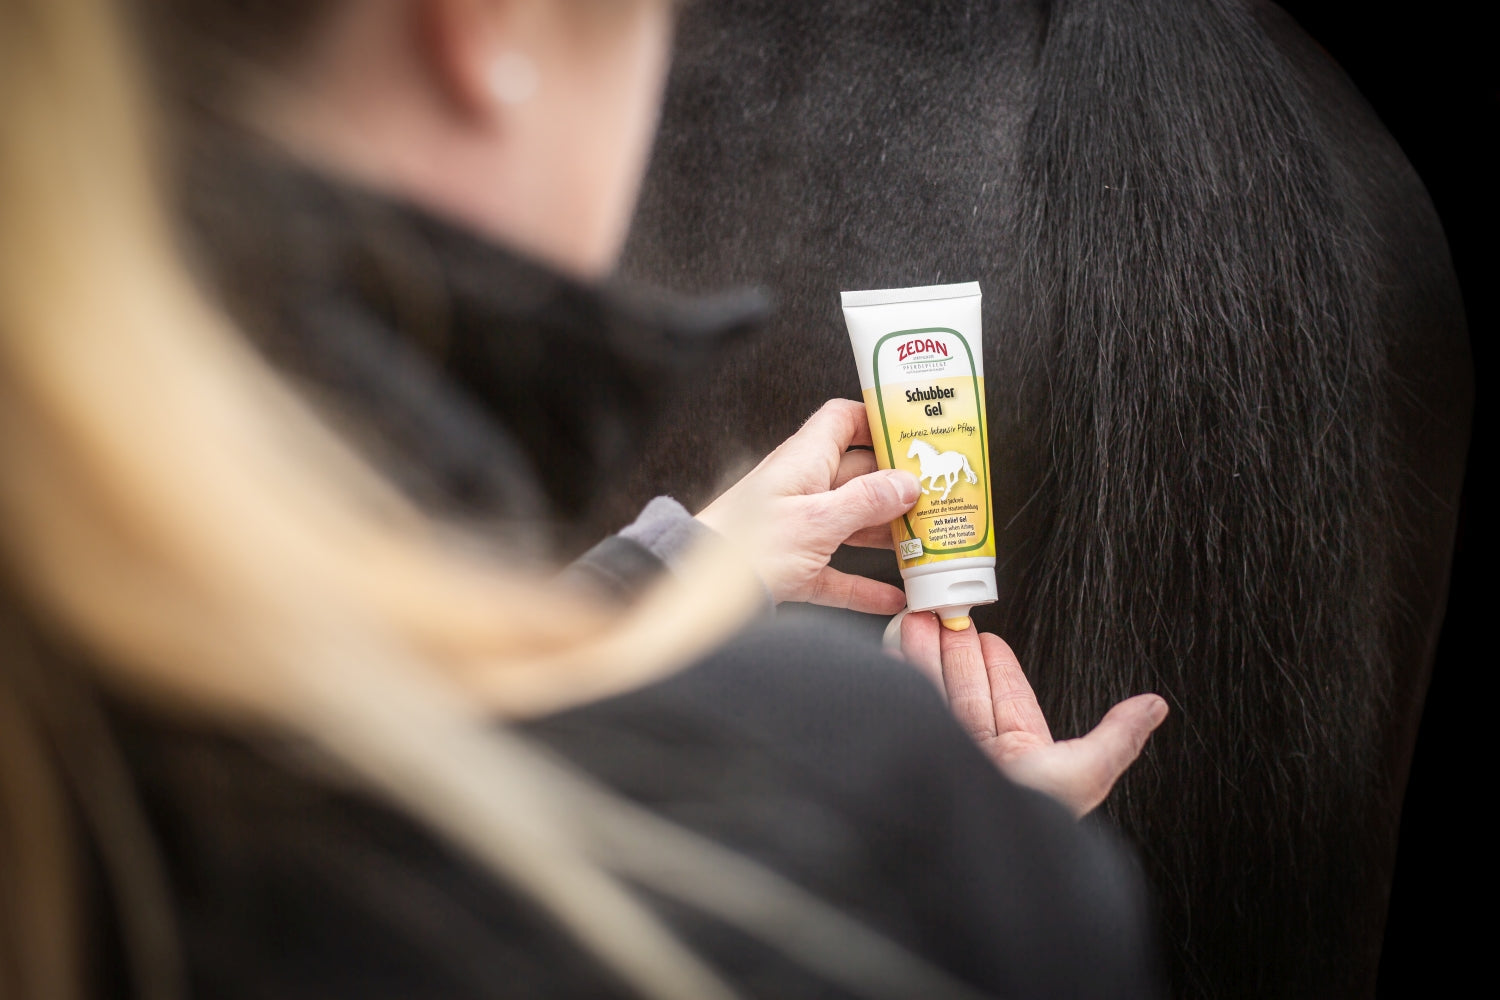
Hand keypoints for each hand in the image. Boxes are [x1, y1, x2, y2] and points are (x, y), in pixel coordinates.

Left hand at [696, 399, 919, 613]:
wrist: (695, 596)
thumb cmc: (743, 548)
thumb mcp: (816, 520)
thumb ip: (864, 501)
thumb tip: (905, 483)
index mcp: (803, 461)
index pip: (842, 420)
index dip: (877, 419)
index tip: (913, 430)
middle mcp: (800, 488)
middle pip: (858, 476)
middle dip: (897, 487)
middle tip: (936, 496)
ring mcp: (796, 527)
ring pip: (851, 524)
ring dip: (886, 535)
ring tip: (924, 542)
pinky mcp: (791, 566)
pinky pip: (836, 571)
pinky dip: (863, 585)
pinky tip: (892, 596)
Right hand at [900, 612, 1166, 816]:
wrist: (971, 842)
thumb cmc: (1028, 814)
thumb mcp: (1085, 771)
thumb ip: (1117, 736)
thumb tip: (1153, 708)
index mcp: (1024, 760)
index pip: (1009, 700)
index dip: (998, 665)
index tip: (987, 637)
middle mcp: (983, 757)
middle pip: (969, 690)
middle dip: (957, 651)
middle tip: (946, 616)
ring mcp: (948, 753)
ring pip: (938, 692)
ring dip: (928, 653)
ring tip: (920, 620)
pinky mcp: (916, 751)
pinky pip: (912, 703)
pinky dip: (903, 673)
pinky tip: (898, 650)